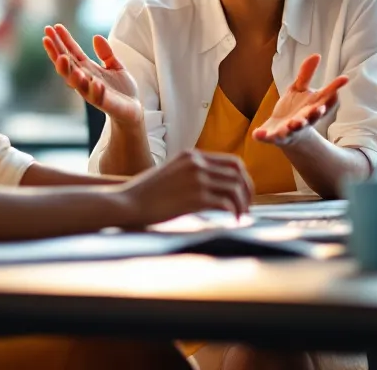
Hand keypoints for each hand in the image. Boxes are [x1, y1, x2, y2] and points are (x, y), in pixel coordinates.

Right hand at [42, 24, 142, 126]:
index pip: (72, 52)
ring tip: (62, 57)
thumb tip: (96, 37)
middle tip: (46, 36)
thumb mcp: (115, 65)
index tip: (54, 27)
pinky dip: (93, 89)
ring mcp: (92, 91)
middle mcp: (85, 79)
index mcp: (87, 68)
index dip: (63, 40)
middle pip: (67, 64)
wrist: (134, 110)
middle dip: (56, 51)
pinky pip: (96, 96)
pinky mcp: (104, 102)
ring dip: (67, 70)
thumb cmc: (122, 89)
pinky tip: (92, 81)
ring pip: (75, 81)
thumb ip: (106, 53)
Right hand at [117, 151, 253, 225]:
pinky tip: (232, 221)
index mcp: (192, 156)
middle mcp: (197, 164)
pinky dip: (234, 212)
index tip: (244, 193)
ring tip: (240, 216)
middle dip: (247, 191)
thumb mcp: (171, 172)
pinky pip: (226, 203)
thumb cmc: (146, 193)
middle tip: (247, 206)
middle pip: (238, 174)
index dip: (244, 178)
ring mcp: (197, 179)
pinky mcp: (195, 197)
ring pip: (235, 188)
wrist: (128, 202)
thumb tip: (213, 185)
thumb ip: (191, 173)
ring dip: (242, 204)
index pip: (232, 162)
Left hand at [253, 55, 347, 145]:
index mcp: (312, 108)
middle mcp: (304, 120)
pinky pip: (269, 137)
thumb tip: (316, 55)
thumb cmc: (295, 109)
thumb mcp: (299, 89)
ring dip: (294, 126)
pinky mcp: (274, 136)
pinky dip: (264, 136)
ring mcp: (289, 129)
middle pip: (312, 118)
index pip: (325, 101)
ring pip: (293, 129)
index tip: (341, 85)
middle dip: (315, 114)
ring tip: (293, 123)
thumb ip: (306, 75)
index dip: (332, 95)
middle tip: (319, 109)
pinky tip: (258, 133)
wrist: (283, 133)